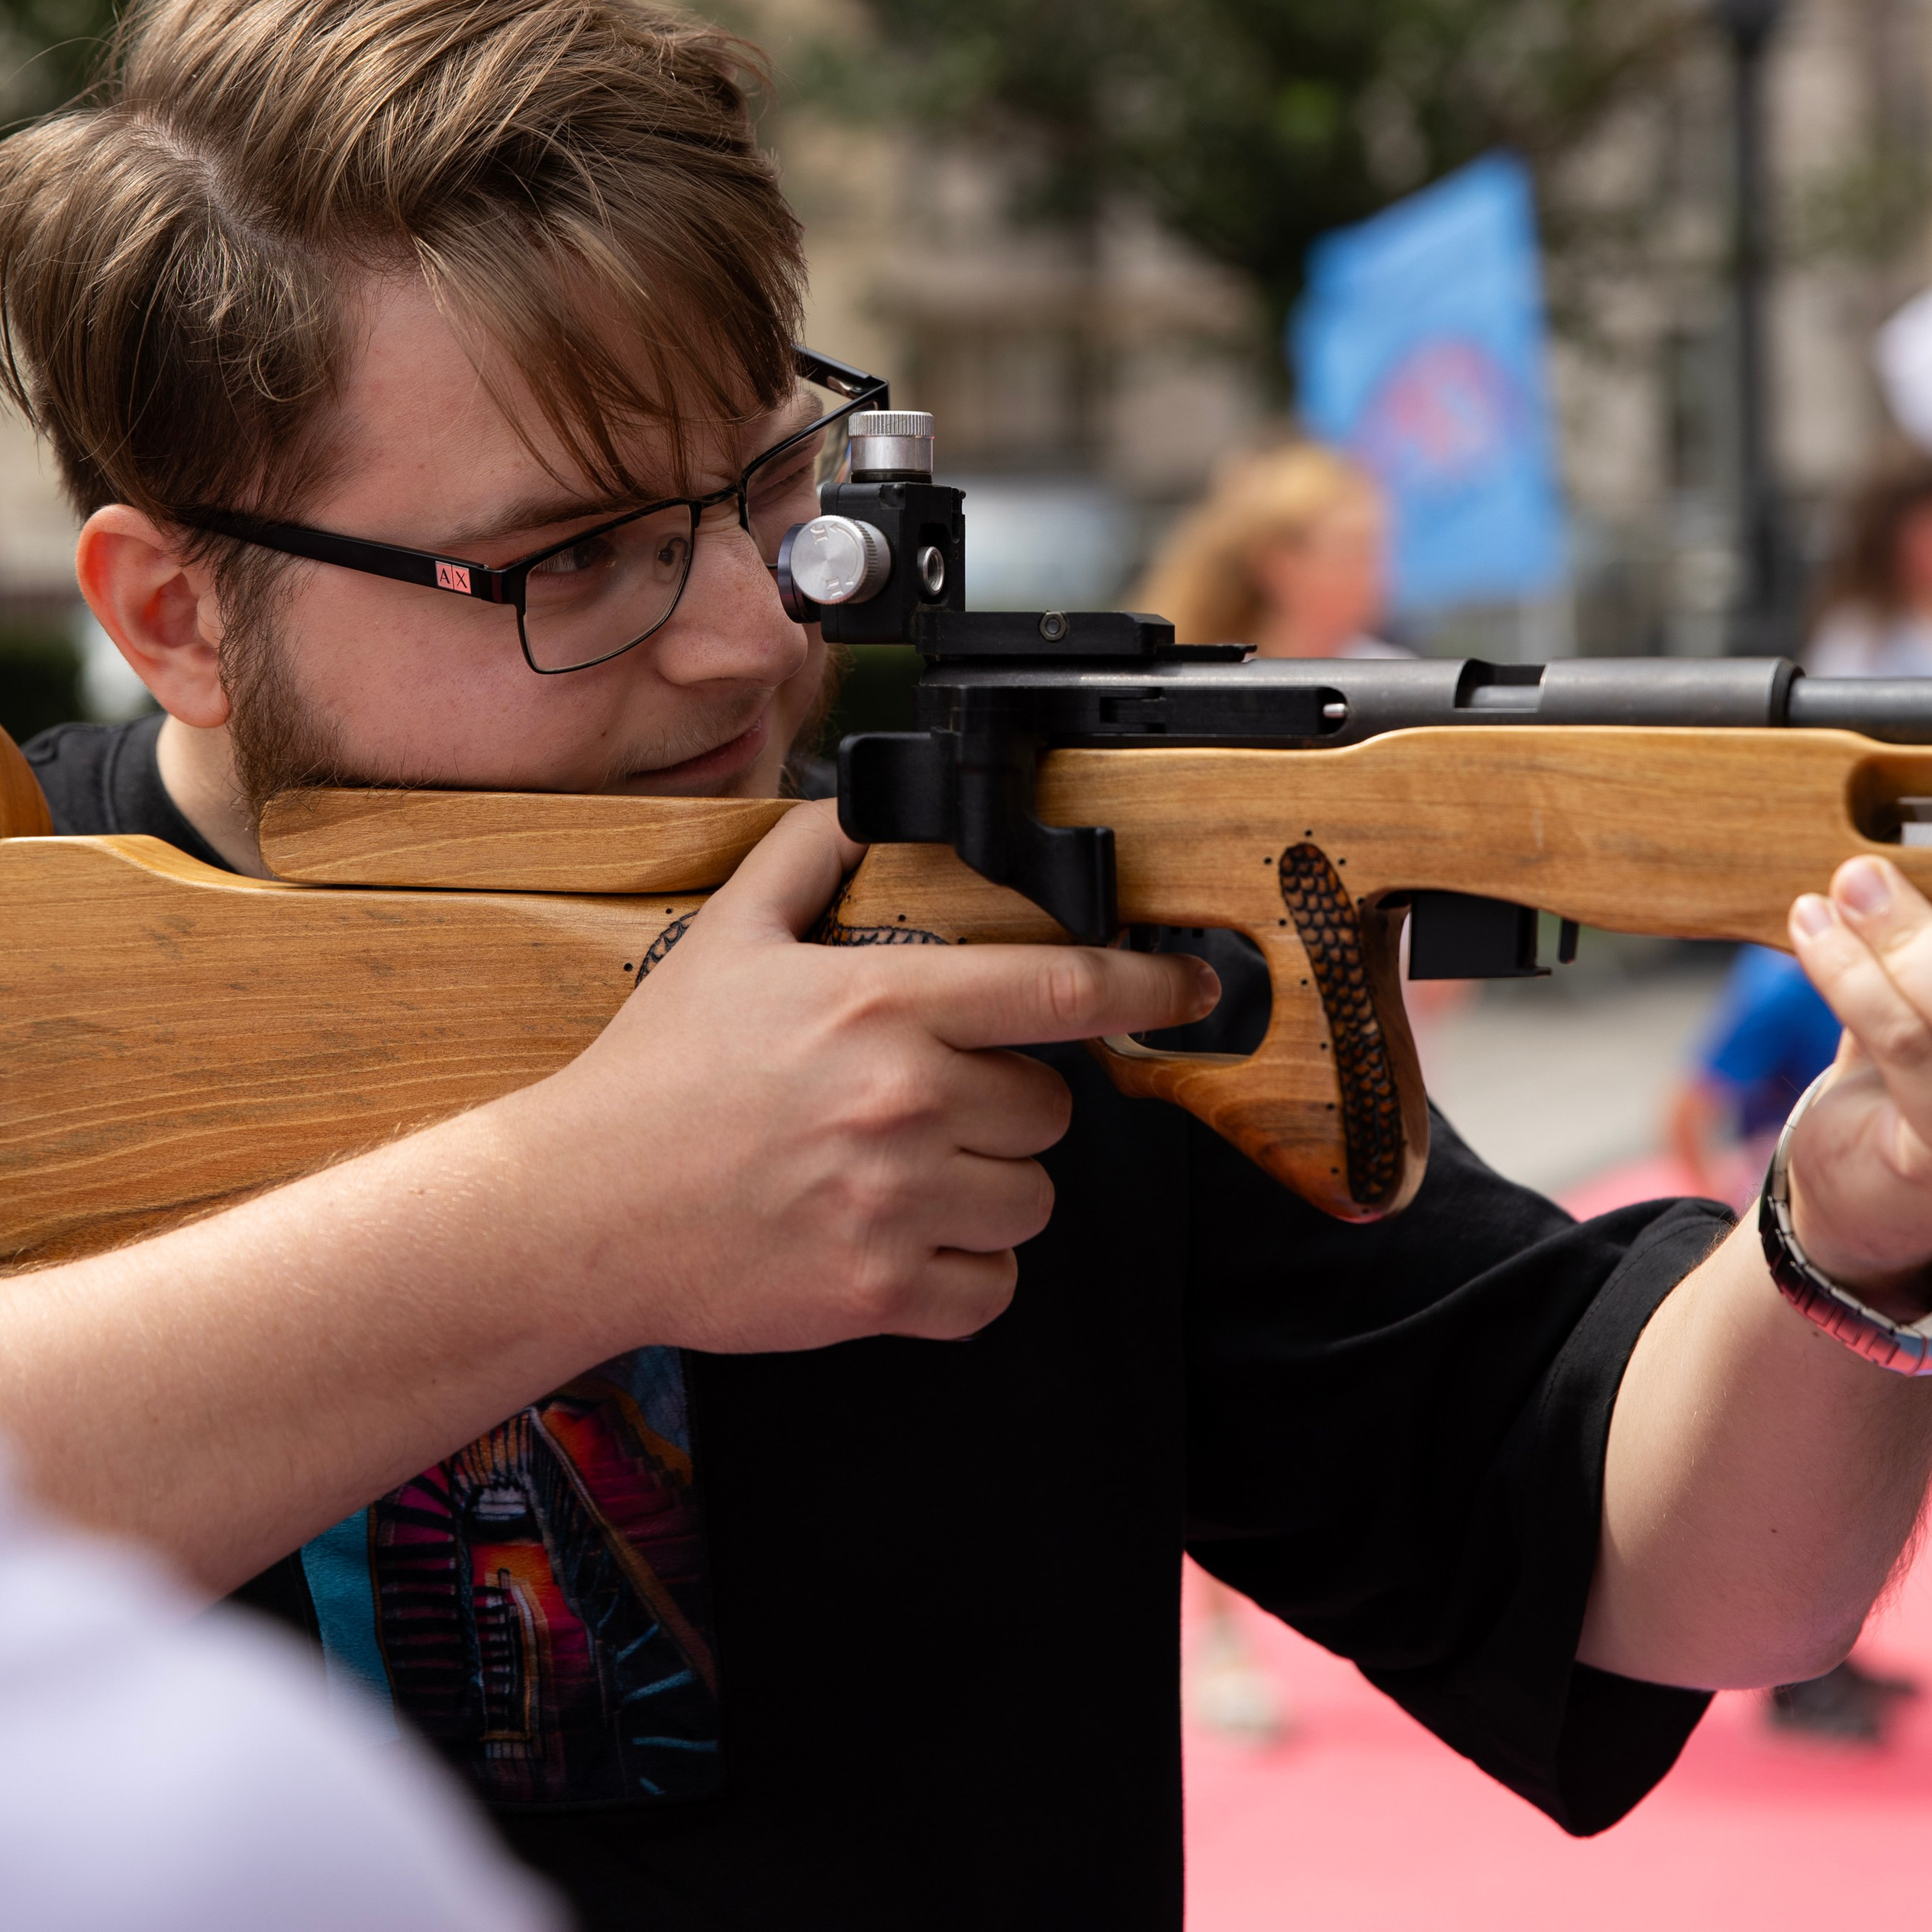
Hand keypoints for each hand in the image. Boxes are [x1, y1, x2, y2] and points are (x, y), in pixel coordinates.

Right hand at [527, 801, 1218, 1353]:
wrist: (580, 1208)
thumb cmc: (653, 1077)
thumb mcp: (727, 935)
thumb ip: (810, 857)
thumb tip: (866, 803)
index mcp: (881, 1005)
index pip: (1061, 990)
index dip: (1146, 986)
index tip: (1189, 989)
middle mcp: (904, 1101)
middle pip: (1050, 1108)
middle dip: (1007, 1103)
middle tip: (929, 1102)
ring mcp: (895, 1202)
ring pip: (1032, 1200)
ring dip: (992, 1188)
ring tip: (911, 1171)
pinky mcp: (877, 1291)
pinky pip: (991, 1288)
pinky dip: (965, 1272)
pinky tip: (905, 1239)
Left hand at [1785, 857, 1931, 1309]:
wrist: (1862, 1209)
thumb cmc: (1906, 1092)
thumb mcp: (1926, 1010)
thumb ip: (1924, 951)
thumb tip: (1884, 861)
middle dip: (1926, 928)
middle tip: (1862, 873)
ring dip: (1887, 943)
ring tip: (1833, 898)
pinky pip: (1908, 1047)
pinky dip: (1853, 981)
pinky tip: (1812, 934)